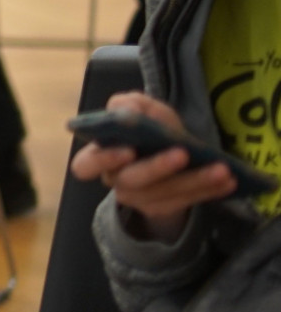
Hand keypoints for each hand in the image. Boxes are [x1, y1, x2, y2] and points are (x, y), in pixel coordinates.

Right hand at [70, 92, 236, 241]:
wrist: (170, 152)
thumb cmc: (149, 128)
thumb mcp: (141, 108)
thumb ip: (130, 104)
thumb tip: (124, 111)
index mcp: (99, 155)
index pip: (84, 166)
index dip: (103, 160)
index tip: (128, 150)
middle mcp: (115, 180)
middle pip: (131, 180)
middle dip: (157, 167)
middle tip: (182, 154)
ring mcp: (139, 199)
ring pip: (164, 194)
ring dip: (195, 180)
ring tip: (221, 169)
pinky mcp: (164, 208)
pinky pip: (186, 202)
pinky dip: (208, 191)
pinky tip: (227, 181)